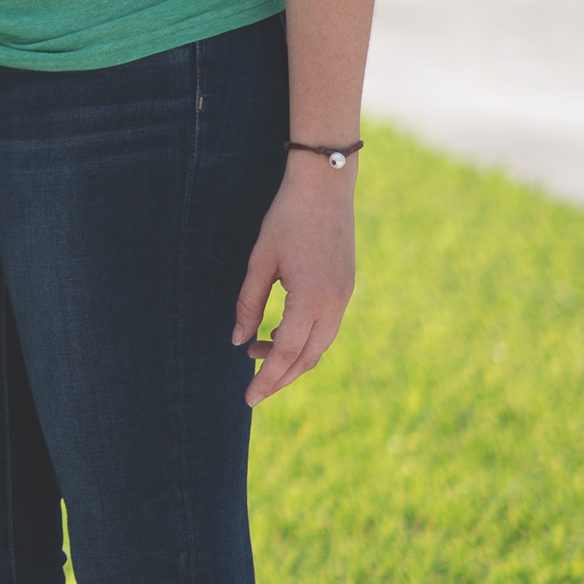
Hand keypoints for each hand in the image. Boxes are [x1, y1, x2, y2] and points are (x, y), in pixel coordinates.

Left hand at [233, 156, 357, 403]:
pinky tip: (279, 335)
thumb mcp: (260, 260)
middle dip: (280, 377)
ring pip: (320, 346)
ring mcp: (344, 297)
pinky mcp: (345, 288)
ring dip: (291, 359)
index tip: (248, 398)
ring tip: (257, 357)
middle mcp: (334, 305)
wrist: (326, 185)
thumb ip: (249, 302)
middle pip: (307, 358)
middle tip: (252, 390)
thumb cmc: (287, 217)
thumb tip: (238, 340)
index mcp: (311, 300)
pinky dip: (304, 340)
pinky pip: (326, 328)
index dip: (266, 379)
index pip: (286, 353)